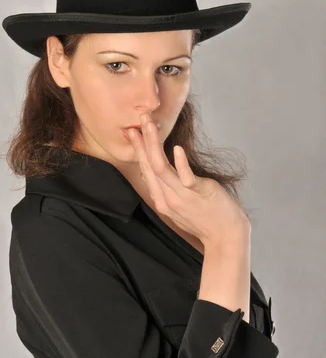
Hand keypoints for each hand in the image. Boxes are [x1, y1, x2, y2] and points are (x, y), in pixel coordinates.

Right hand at [126, 114, 249, 246]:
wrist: (225, 237)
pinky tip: (177, 148)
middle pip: (149, 166)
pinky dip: (181, 163)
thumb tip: (160, 172)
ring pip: (161, 168)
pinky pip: (186, 178)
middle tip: (139, 120)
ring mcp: (182, 196)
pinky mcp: (199, 193)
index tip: (132, 132)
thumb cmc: (205, 220)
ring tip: (150, 125)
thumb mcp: (180, 206)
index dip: (138, 150)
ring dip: (154, 145)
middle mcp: (167, 198)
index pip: (146, 171)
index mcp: (161, 200)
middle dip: (142, 142)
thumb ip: (168, 190)